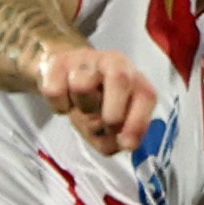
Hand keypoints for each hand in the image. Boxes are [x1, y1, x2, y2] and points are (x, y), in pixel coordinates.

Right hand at [38, 46, 155, 155]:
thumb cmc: (95, 103)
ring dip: (81, 109)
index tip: (126, 144)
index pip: (146, 95)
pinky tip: (66, 101)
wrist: (64, 75)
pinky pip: (56, 91)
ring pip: (82, 86)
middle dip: (110, 114)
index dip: (137, 123)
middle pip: (120, 80)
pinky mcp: (59, 63)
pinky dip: (59, 106)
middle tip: (103, 124)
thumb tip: (123, 144)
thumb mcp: (113, 125)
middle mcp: (115, 63)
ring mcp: (87, 60)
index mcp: (136, 80)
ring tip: (82, 108)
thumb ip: (120, 138)